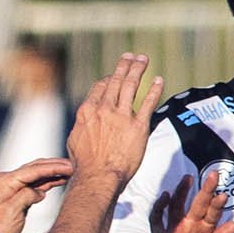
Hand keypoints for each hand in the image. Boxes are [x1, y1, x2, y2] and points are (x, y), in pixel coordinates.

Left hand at [0, 157, 71, 232]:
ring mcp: (13, 187)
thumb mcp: (12, 213)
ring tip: (71, 171)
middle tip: (74, 165)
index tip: (69, 166)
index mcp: (6, 182)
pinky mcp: (18, 195)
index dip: (53, 167)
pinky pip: (36, 184)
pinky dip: (49, 181)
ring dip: (53, 172)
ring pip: (37, 175)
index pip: (33, 170)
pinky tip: (60, 180)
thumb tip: (40, 192)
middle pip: (36, 168)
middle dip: (55, 166)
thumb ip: (26, 197)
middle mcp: (8, 181)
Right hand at [63, 52, 159, 184]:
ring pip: (130, 85)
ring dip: (137, 69)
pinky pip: (148, 103)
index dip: (108, 79)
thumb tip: (85, 122)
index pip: (100, 87)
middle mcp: (104, 109)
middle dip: (124, 66)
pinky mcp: (138, 126)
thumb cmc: (84, 165)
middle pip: (115, 80)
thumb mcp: (75, 140)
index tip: (114, 76)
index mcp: (88, 111)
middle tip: (131, 56)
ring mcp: (121, 116)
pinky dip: (153, 90)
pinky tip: (158, 80)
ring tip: (142, 59)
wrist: (98, 176)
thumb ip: (83, 126)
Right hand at [142, 176, 233, 232]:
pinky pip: (157, 218)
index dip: (218, 205)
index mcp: (205, 228)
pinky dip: (159, 206)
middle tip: (214, 175)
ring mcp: (174, 226)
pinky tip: (165, 196)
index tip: (223, 196)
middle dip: (206, 189)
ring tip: (188, 178)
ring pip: (177, 205)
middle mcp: (191, 223)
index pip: (213, 213)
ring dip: (182, 191)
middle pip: (199, 203)